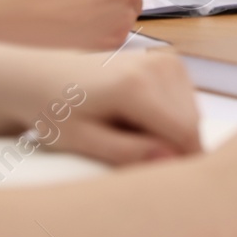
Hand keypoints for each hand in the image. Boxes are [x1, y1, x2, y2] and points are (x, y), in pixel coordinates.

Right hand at [5, 0, 166, 50]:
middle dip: (122, 0)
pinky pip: (117, 37)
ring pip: (127, 19)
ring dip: (113, 20)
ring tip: (84, 20)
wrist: (30, 23)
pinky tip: (83, 33)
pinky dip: (104, 37)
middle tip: (97, 4)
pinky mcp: (117, 42)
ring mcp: (124, 19)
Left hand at [60, 50, 202, 165]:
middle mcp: (157, 66)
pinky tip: (138, 117)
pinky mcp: (168, 61)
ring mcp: (165, 60)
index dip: (181, 161)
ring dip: (170, 131)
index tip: (160, 177)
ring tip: (130, 131)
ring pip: (192, 114)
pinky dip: (169, 116)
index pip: (184, 132)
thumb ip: (126, 152)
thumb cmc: (56, 111)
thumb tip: (170, 159)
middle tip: (130, 150)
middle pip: (191, 124)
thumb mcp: (82, 140)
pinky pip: (185, 102)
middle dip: (171, 145)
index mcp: (135, 86)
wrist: (44, 77)